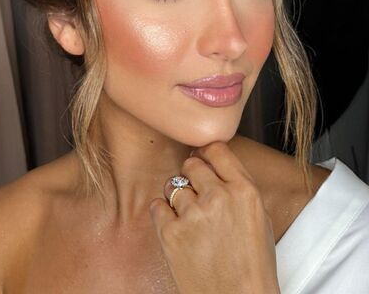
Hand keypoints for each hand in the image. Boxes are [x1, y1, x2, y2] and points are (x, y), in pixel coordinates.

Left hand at [149, 142, 278, 293]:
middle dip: (192, 177)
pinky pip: (157, 205)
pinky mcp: (170, 230)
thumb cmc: (252, 268)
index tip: (201, 156)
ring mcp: (192, 213)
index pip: (217, 150)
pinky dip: (163, 215)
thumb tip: (217, 170)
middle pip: (192, 164)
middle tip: (197, 195)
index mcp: (245, 192)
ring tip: (190, 220)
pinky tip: (177, 229)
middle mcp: (218, 197)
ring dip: (178, 198)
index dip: (205, 152)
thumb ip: (238, 191)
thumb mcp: (260, 221)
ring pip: (173, 185)